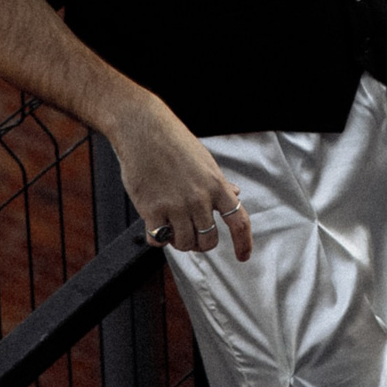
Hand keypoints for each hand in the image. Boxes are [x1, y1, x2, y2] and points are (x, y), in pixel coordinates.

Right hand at [106, 90, 252, 260]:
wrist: (143, 129)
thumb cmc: (173, 142)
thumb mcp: (204, 161)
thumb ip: (220, 183)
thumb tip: (236, 195)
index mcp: (216, 185)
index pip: (239, 221)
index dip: (244, 243)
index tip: (243, 256)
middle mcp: (199, 198)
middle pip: (208, 240)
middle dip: (201, 243)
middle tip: (191, 236)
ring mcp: (176, 205)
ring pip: (184, 244)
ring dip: (178, 242)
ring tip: (171, 228)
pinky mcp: (152, 209)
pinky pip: (159, 240)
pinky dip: (158, 239)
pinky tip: (155, 228)